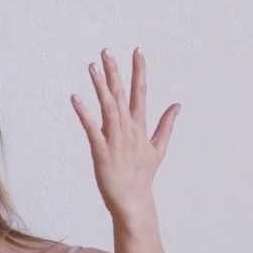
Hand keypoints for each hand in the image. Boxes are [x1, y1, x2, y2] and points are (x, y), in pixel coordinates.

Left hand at [70, 48, 180, 226]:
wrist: (133, 201)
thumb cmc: (142, 176)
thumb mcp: (158, 148)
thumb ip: (167, 125)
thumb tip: (178, 105)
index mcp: (140, 127)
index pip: (141, 92)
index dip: (139, 71)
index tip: (137, 51)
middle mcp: (129, 129)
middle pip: (122, 94)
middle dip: (115, 71)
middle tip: (106, 50)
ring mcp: (115, 139)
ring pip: (108, 106)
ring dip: (100, 85)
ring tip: (92, 66)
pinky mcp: (101, 150)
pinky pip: (91, 127)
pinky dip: (84, 112)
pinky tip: (75, 97)